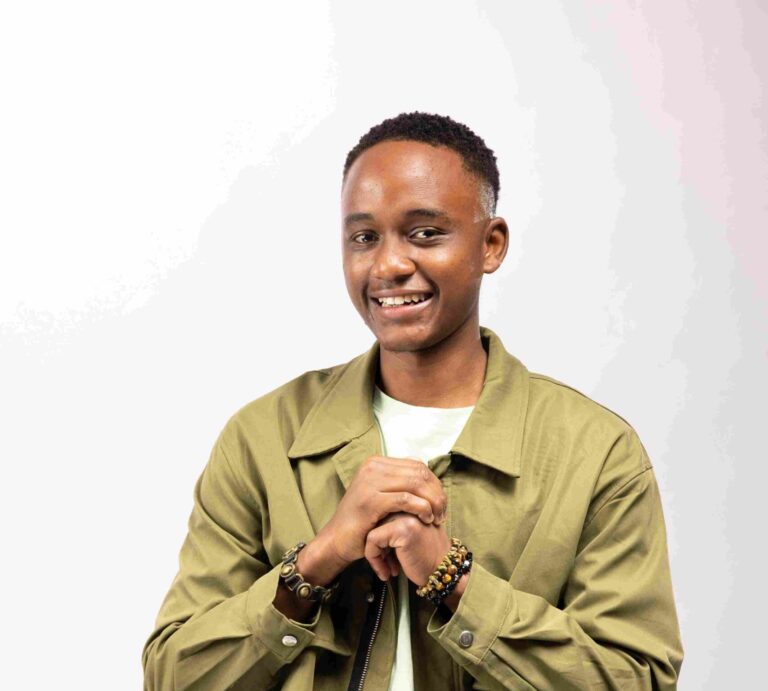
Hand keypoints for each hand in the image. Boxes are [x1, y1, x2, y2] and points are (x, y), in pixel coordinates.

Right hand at [310, 455, 447, 580]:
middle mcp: (372, 467)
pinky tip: (426, 518)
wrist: (337, 539)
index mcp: (376, 463)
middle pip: (419, 473)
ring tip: (437, 517)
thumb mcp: (381, 494)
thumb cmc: (363, 521)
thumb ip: (399, 482)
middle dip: (436, 492)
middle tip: (442, 512)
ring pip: (415, 484)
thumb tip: (425, 470)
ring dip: (432, 501)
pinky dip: (421, 508)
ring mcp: (370, 482)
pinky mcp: (371, 500)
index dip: (434, 483)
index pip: (417, 465)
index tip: (440, 502)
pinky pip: (406, 499)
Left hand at [364, 511, 451, 586]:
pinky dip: (374, 559)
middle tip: (386, 564)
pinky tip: (388, 572)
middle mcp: (408, 503)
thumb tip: (365, 527)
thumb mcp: (407, 533)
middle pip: (373, 521)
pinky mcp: (402, 528)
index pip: (379, 514)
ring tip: (387, 568)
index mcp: (409, 501)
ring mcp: (406, 514)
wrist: (442, 571)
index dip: (379, 538)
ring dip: (374, 554)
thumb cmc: (424, 555)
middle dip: (376, 546)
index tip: (386, 556)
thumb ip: (391, 523)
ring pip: (370, 530)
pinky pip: (372, 540)